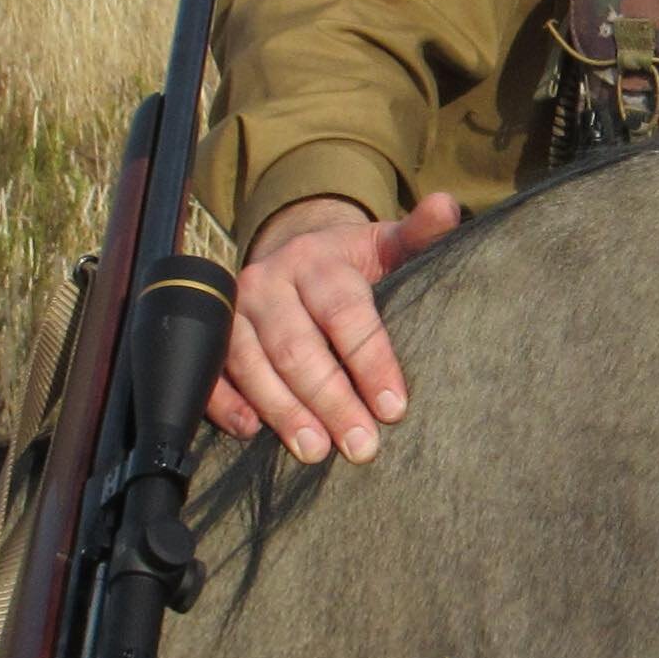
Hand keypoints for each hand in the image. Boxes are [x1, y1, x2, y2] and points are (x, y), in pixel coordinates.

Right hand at [210, 191, 464, 461]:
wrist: (294, 260)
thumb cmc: (352, 266)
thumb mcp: (386, 246)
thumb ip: (419, 235)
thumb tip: (447, 206)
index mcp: (317, 260)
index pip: (345, 313)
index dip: (370, 362)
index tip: (395, 408)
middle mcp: (270, 281)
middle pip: (297, 346)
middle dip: (331, 400)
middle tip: (362, 446)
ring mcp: (235, 311)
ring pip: (252, 362)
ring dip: (283, 410)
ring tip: (316, 451)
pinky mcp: (213, 335)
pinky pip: (211, 369)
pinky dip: (224, 401)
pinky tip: (249, 430)